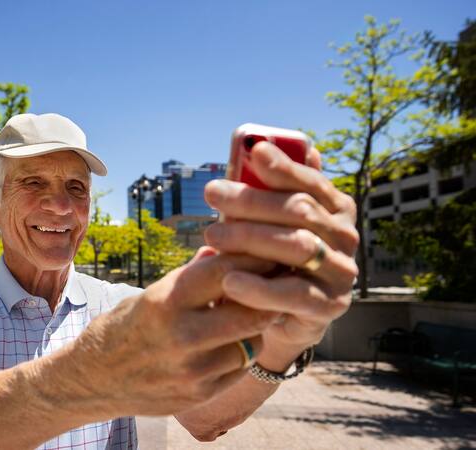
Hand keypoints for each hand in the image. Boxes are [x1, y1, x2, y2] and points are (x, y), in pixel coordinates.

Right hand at [68, 248, 277, 416]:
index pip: (225, 272)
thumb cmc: (125, 327)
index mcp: (165, 302)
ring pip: (252, 341)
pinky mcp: (199, 394)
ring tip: (251, 311)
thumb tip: (224, 248)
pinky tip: (233, 340)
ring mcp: (192, 370)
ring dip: (256, 325)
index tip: (268, 251)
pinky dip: (241, 351)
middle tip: (277, 282)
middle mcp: (180, 336)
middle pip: (250, 309)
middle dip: (267, 294)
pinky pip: (240, 368)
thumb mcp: (152, 295)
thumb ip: (191, 276)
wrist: (94, 380)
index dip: (253, 258)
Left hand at [203, 142, 358, 366]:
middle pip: (299, 211)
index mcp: (336, 209)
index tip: (252, 150)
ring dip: (250, 238)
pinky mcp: (330, 306)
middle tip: (212, 193)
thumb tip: (261, 145)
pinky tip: (229, 280)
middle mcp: (346, 237)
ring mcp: (341, 272)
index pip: (311, 182)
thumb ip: (271, 191)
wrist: (285, 316)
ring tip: (211, 235)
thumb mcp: (272, 222)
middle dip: (252, 200)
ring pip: (297, 247)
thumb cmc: (275, 258)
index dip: (282, 166)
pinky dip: (259, 287)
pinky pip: (293, 294)